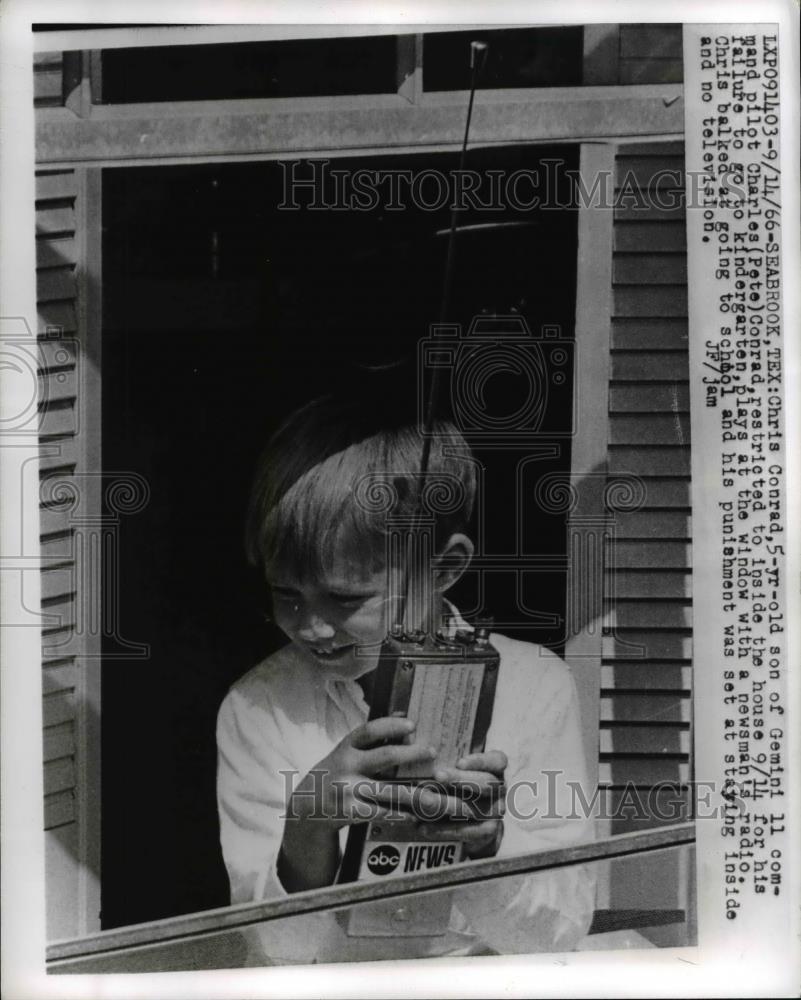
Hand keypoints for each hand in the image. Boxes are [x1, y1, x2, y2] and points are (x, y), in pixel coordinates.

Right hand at [279, 717, 435, 890]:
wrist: (305, 808)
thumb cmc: (334, 775)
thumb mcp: (344, 753)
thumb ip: (368, 741)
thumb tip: (402, 718)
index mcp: (346, 747)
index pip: (369, 730)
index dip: (392, 725)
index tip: (413, 725)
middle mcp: (347, 766)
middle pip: (386, 757)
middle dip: (413, 754)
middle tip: (433, 752)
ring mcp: (348, 790)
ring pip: (390, 791)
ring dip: (417, 793)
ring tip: (437, 796)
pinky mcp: (349, 813)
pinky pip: (381, 814)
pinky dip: (400, 815)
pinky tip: (415, 815)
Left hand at [413, 749, 507, 858]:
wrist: (470, 818)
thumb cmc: (457, 782)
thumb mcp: (455, 766)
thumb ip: (445, 758)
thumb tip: (419, 746)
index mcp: (496, 768)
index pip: (497, 760)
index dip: (480, 761)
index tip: (460, 762)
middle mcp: (499, 789)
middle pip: (485, 783)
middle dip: (460, 780)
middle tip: (437, 775)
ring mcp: (496, 811)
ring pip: (475, 809)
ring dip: (447, 805)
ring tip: (424, 801)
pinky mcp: (487, 831)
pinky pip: (468, 832)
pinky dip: (444, 830)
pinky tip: (424, 826)